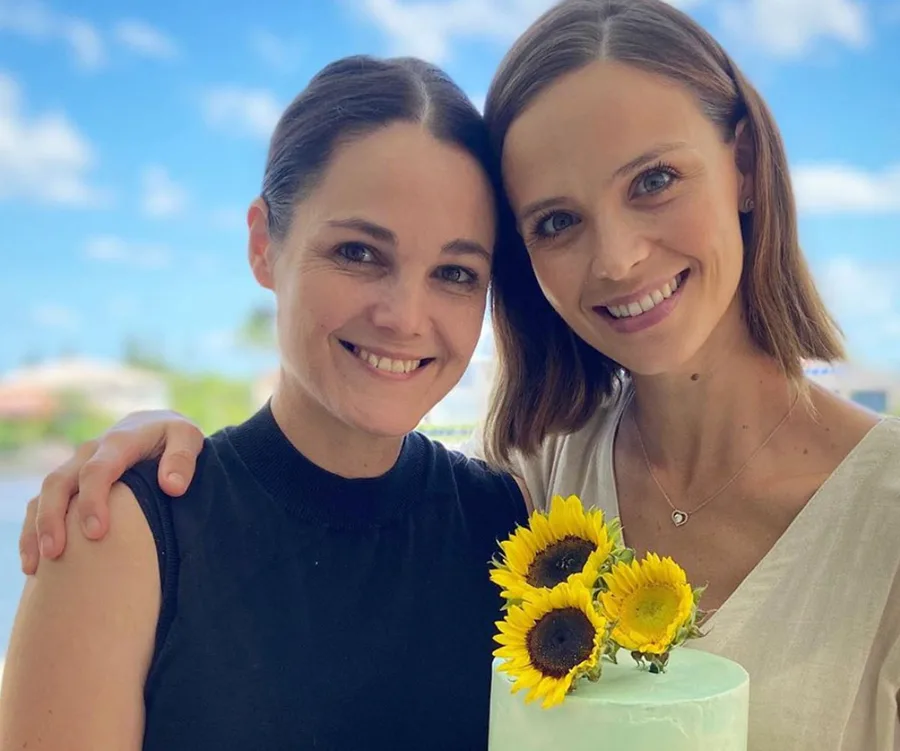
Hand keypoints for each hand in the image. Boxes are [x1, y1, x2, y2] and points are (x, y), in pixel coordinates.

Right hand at [18, 410, 203, 573]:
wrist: (153, 425)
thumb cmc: (173, 437)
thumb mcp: (188, 438)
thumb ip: (182, 458)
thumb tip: (172, 486)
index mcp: (119, 442)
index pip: (97, 470)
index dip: (92, 501)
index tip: (96, 533)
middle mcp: (90, 452)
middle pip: (59, 482)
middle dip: (53, 517)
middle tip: (56, 554)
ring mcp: (75, 467)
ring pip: (45, 494)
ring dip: (36, 528)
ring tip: (35, 567)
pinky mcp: (70, 481)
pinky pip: (41, 502)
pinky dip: (33, 530)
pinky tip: (34, 565)